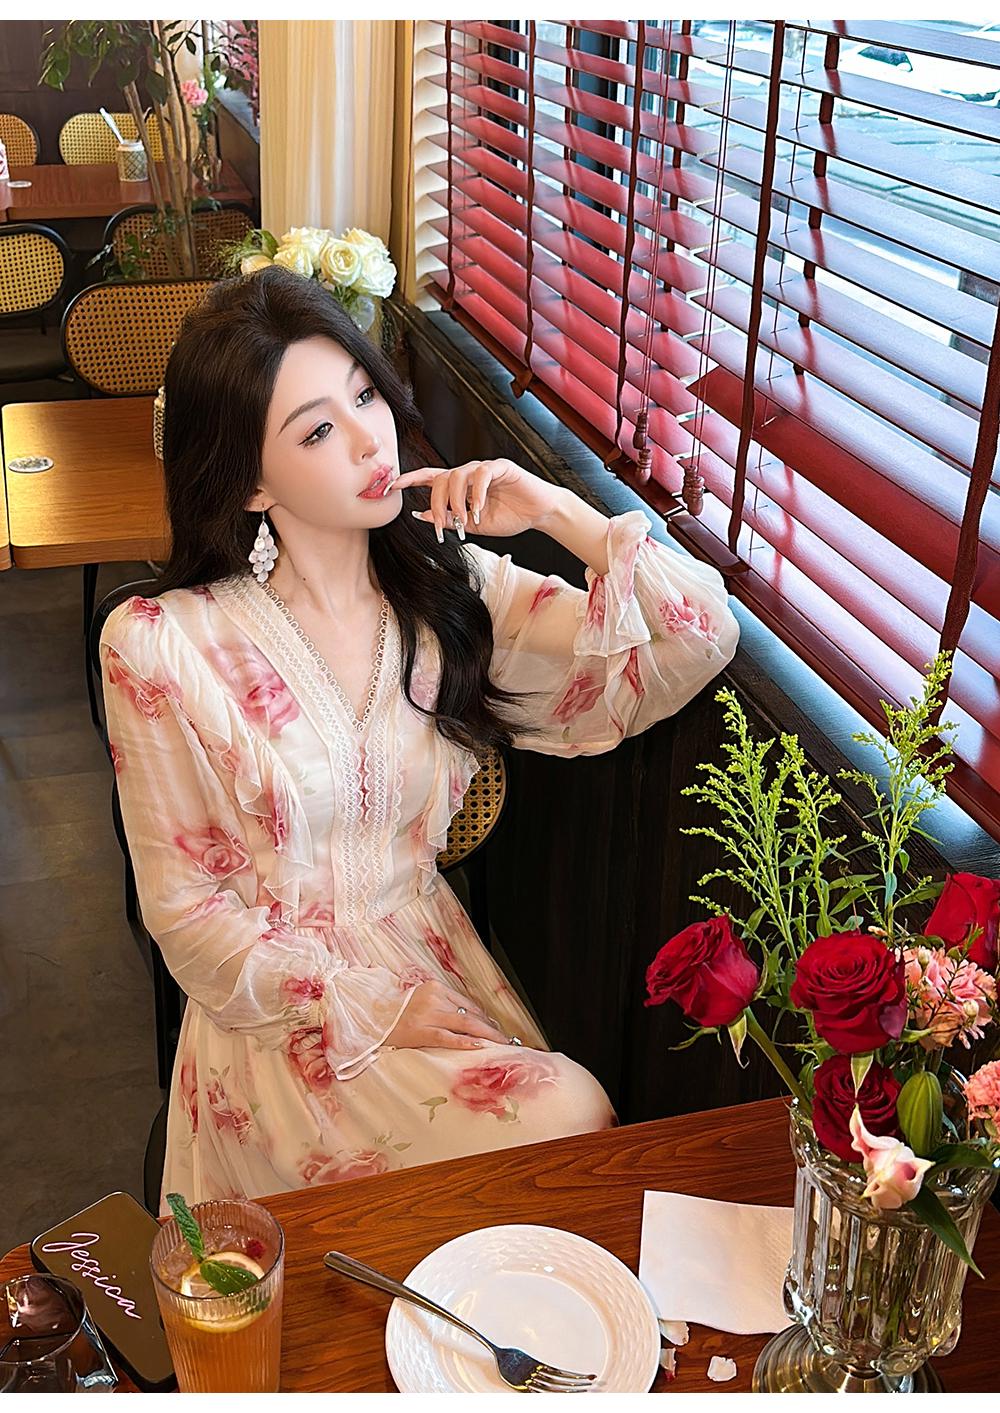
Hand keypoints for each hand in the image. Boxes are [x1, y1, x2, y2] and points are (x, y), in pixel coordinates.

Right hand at [385, 979, 510, 1050]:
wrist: (371, 1021)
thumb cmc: (398, 1014)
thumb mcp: (422, 1001)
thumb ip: (443, 1006)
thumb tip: (471, 1020)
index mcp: (435, 987)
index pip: (467, 1004)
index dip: (484, 1017)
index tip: (495, 1027)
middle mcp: (433, 998)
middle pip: (469, 1014)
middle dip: (490, 1027)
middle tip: (505, 1038)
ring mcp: (427, 1014)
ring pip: (464, 1024)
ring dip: (485, 1035)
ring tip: (499, 1044)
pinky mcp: (420, 1030)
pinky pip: (447, 1037)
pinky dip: (465, 1041)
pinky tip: (479, 1045)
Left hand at [395, 459, 565, 541]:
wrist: (537, 515)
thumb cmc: (507, 517)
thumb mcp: (471, 525)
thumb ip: (447, 520)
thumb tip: (421, 517)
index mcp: (458, 487)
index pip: (429, 478)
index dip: (410, 479)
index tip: (391, 486)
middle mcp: (468, 474)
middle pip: (440, 479)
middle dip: (437, 503)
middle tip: (446, 525)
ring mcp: (483, 469)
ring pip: (457, 475)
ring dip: (457, 501)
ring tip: (465, 520)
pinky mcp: (501, 467)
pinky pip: (482, 474)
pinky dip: (477, 493)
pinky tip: (479, 509)